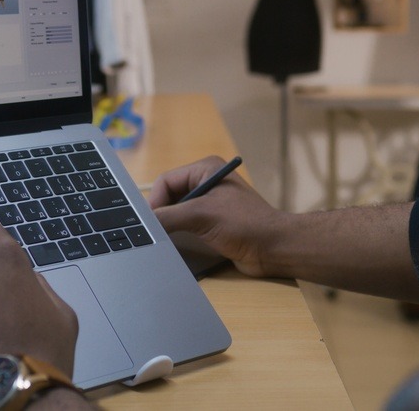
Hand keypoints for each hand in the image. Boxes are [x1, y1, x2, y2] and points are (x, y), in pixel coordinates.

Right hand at [148, 156, 286, 277]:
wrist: (274, 248)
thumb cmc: (244, 224)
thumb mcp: (202, 215)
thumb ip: (170, 216)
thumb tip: (144, 223)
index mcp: (206, 169)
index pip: (166, 181)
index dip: (154, 201)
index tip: (148, 222)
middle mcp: (206, 182)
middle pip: (169, 195)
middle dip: (161, 212)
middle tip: (151, 230)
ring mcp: (210, 202)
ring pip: (176, 210)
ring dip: (169, 223)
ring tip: (162, 237)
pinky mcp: (212, 221)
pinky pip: (186, 223)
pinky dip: (177, 231)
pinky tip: (174, 242)